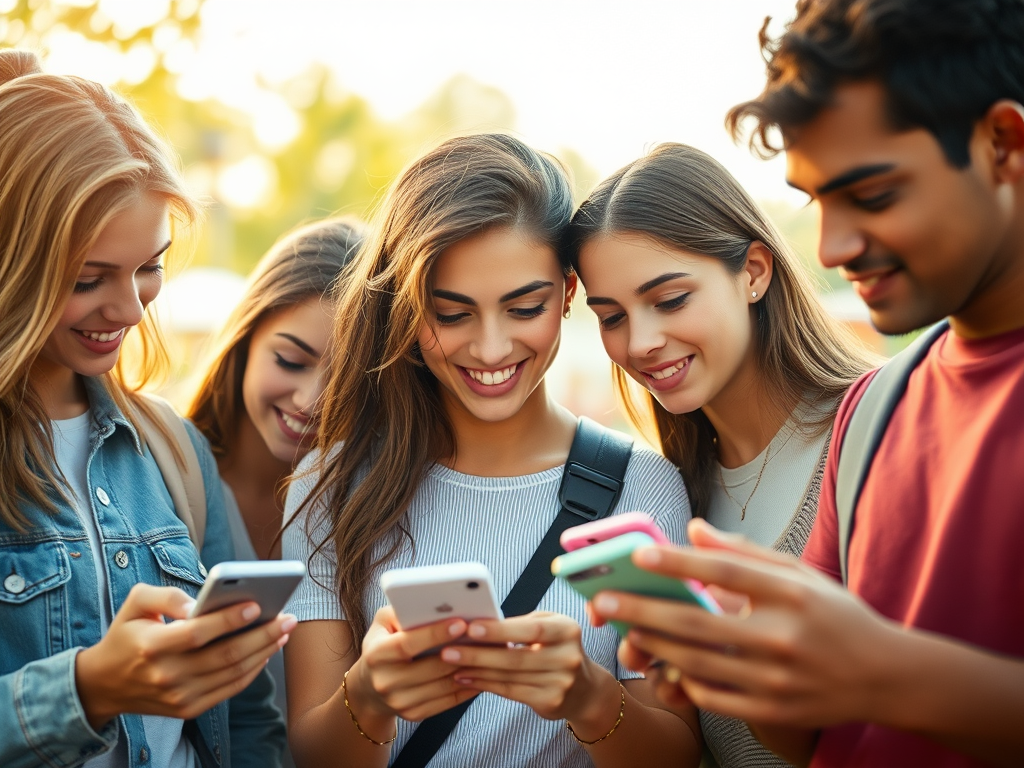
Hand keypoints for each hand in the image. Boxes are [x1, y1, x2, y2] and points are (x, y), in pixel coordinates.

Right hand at [76, 583, 293, 729]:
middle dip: (262, 635)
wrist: (103, 685)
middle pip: (225, 656)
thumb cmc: (126, 634)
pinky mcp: (188, 709)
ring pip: (233, 674)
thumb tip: (201, 603)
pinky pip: (229, 690)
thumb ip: (167, 595)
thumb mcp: (135, 604)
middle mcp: (166, 676)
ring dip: (264, 652)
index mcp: (150, 647)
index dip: (228, 620)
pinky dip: (253, 670)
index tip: (256, 604)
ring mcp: (178, 697)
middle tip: (287, 617)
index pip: (197, 634)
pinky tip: (266, 651)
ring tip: (283, 631)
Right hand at [345, 605, 477, 724]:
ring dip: (470, 668)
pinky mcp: (414, 714)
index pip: (407, 644)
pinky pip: (448, 701)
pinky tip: (482, 671)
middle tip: (486, 637)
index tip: (461, 623)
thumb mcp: (384, 622)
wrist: (370, 685)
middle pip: (432, 667)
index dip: (434, 634)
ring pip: (444, 685)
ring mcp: (399, 702)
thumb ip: (403, 611)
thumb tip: (436, 605)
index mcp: (376, 654)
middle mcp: (385, 681)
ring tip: (490, 652)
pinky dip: (468, 686)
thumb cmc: (383, 643)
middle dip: (462, 651)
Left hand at [442, 611, 616, 725]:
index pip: (531, 630)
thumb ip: (523, 623)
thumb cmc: (559, 647)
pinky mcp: (550, 702)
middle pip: (516, 657)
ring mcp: (560, 683)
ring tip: (451, 664)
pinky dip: (485, 684)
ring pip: (509, 676)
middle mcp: (567, 658)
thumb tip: (483, 625)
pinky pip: (510, 691)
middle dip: (478, 654)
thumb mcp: (551, 626)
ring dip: (476, 670)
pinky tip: (467, 678)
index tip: (471, 628)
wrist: (585, 689)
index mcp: (567, 630)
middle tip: (449, 650)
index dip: (500, 630)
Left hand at [590, 518, 897, 727]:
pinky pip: (716, 698)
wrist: (889, 677)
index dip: (678, 563)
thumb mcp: (799, 574)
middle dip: (643, 611)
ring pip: (698, 663)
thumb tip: (692, 530)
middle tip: (604, 600)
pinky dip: (686, 682)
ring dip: (655, 647)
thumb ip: (744, 552)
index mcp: (791, 595)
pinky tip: (666, 666)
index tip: (638, 554)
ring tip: (624, 630)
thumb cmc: (837, 616)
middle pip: (698, 623)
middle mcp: (783, 637)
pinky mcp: (775, 711)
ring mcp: (778, 680)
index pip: (725, 573)